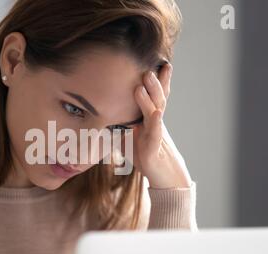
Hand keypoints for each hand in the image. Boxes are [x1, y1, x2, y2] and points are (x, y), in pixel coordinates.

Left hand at [128, 63, 191, 188]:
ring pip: (155, 111)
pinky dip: (155, 122)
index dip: (156, 80)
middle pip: (157, 98)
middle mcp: (155, 123)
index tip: (154, 62)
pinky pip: (155, 133)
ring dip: (151, 95)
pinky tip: (156, 112)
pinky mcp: (153, 148)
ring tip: (146, 79)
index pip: (154, 95)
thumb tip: (103, 116)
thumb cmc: (146, 155)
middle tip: (148, 64)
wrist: (163, 177)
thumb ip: (122, 124)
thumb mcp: (131, 135)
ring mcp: (156, 134)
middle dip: (154, 81)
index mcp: (150, 118)